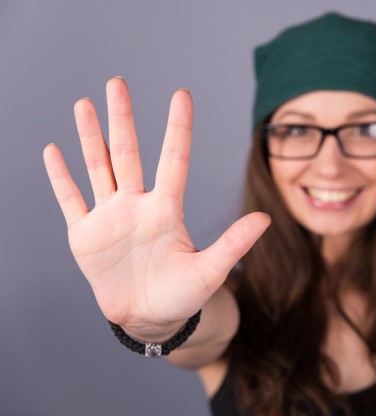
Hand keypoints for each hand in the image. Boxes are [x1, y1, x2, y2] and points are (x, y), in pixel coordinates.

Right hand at [43, 77, 268, 339]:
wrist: (150, 317)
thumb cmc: (183, 294)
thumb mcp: (210, 270)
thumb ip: (234, 243)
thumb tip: (266, 218)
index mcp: (167, 210)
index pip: (173, 159)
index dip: (178, 127)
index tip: (181, 95)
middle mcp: (137, 205)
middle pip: (128, 152)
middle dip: (122, 118)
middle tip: (117, 82)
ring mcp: (110, 217)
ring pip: (98, 167)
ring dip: (89, 137)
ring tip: (84, 103)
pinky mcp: (85, 234)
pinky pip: (71, 199)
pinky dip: (60, 177)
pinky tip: (53, 149)